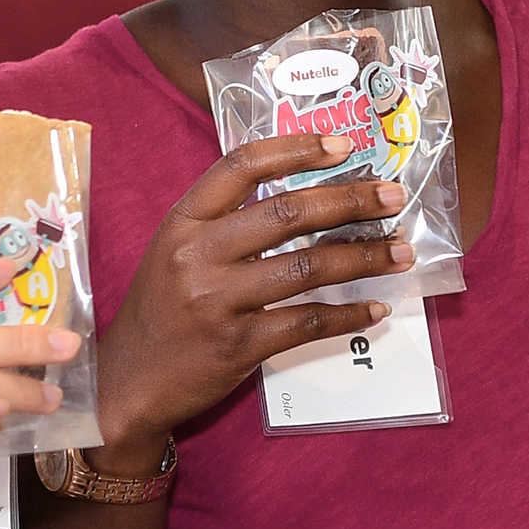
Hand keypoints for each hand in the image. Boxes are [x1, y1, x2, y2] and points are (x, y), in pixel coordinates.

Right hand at [89, 132, 414, 465]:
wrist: (126, 383)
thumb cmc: (161, 311)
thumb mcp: (174, 251)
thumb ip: (224, 222)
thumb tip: (304, 194)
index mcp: (182, 222)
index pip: (241, 167)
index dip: (296, 149)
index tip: (343, 145)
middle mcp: (197, 255)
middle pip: (287, 213)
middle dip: (350, 201)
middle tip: (394, 197)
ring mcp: (217, 302)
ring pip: (307, 267)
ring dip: (364, 258)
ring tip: (401, 252)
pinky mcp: (237, 346)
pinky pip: (306, 322)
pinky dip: (347, 316)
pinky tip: (374, 310)